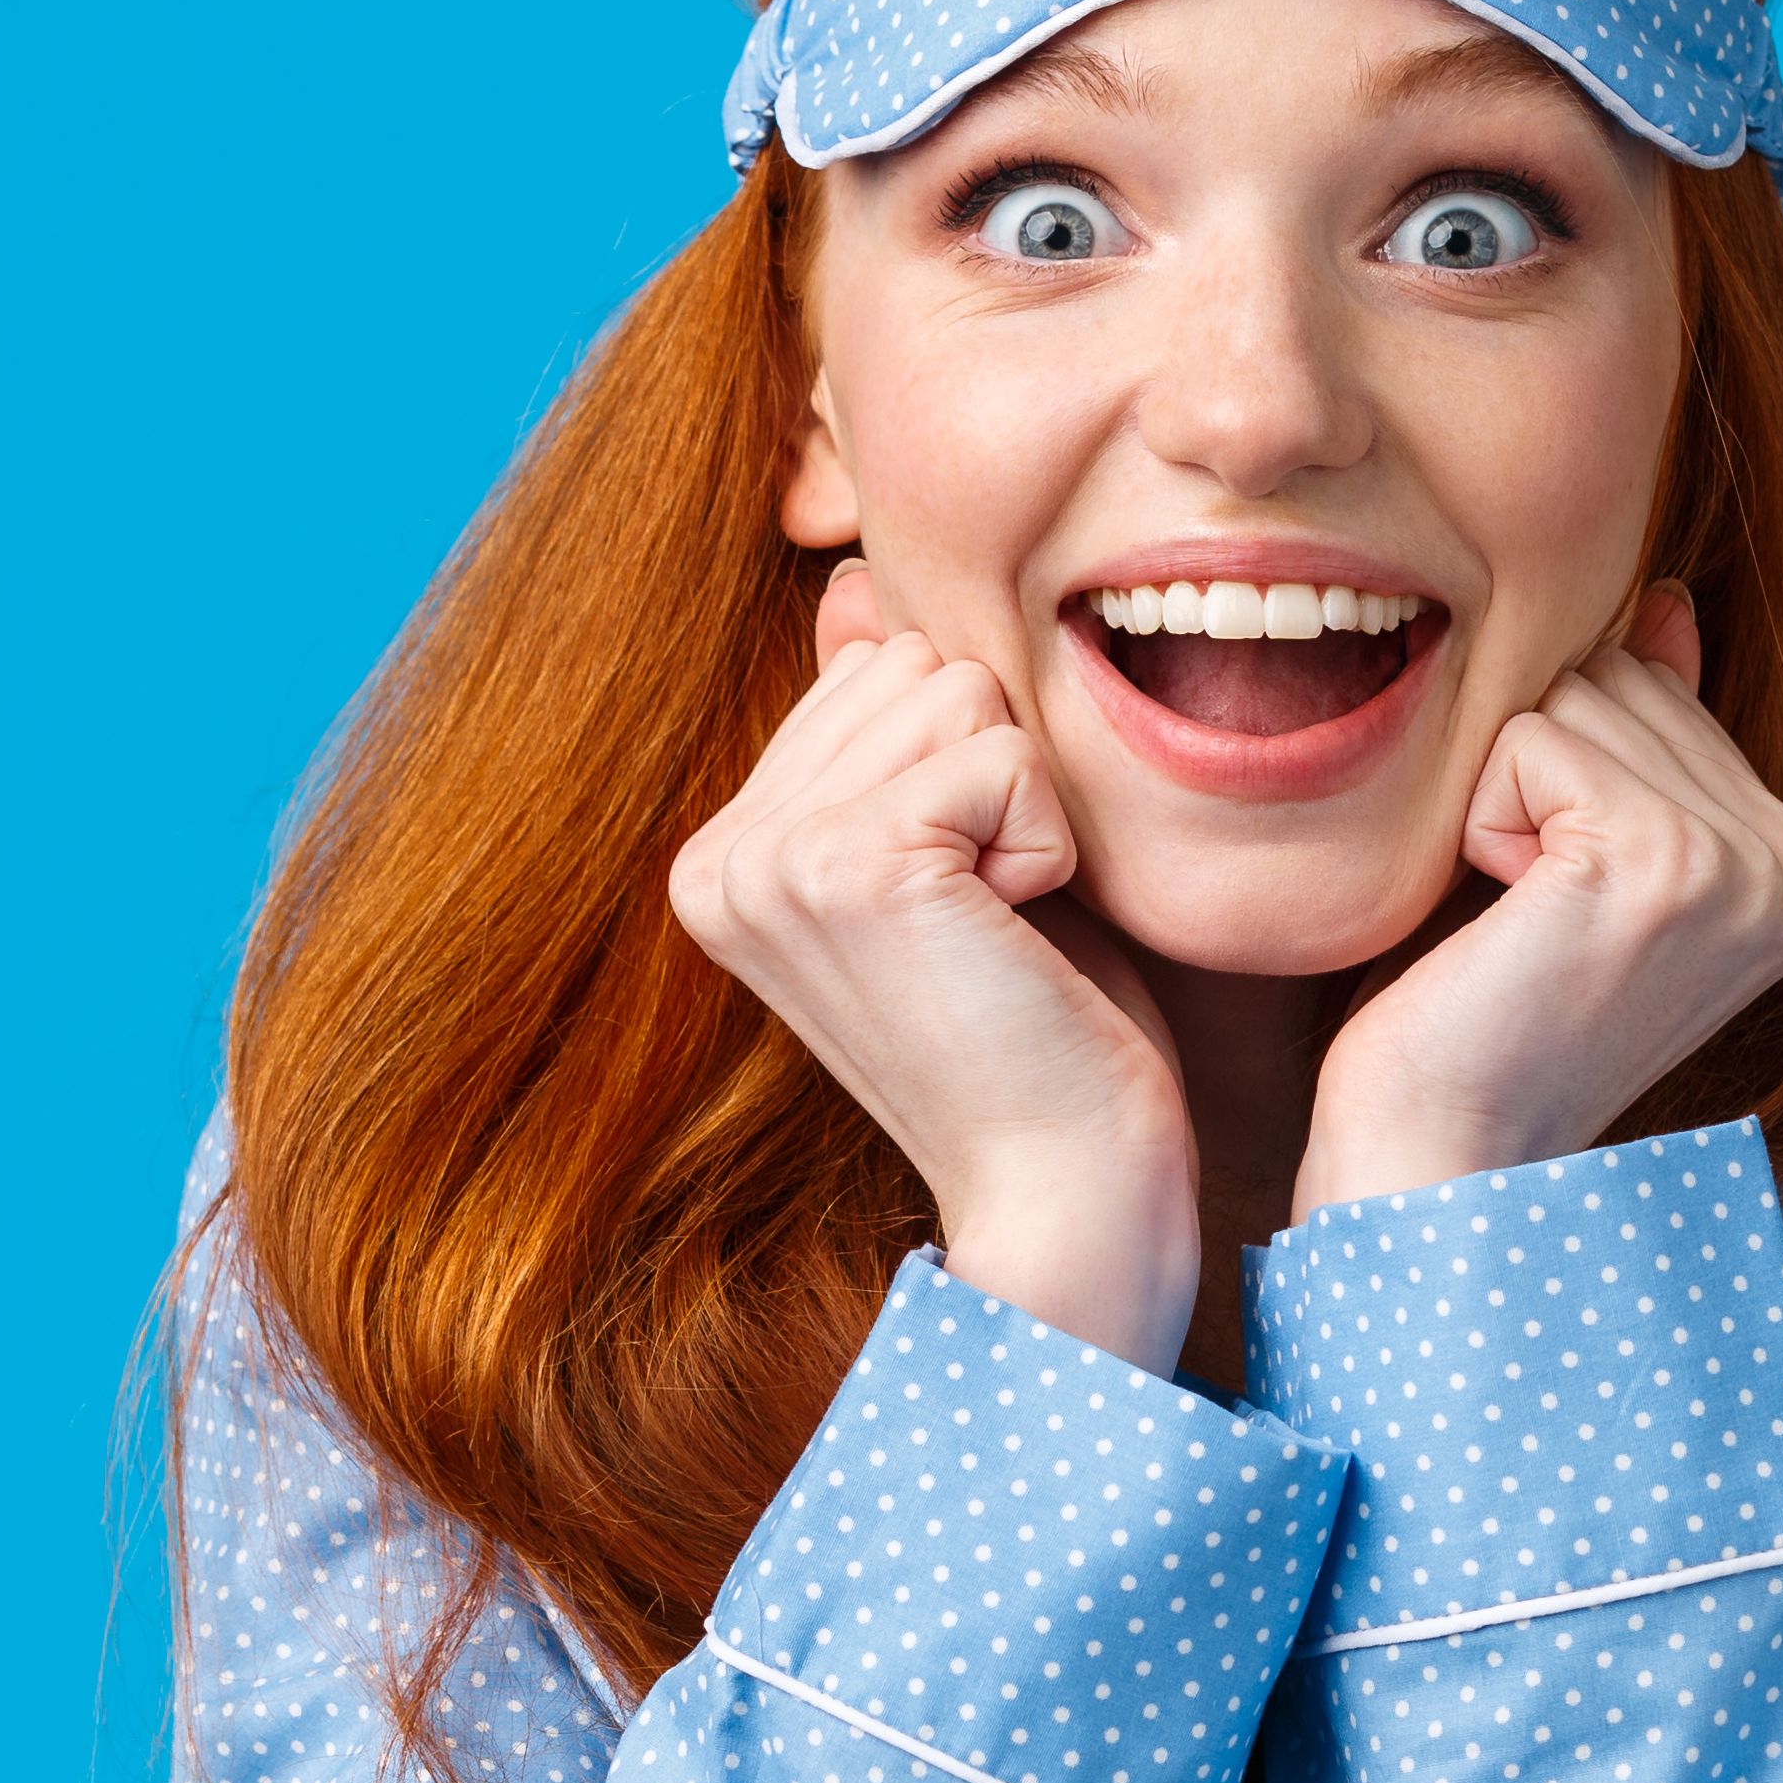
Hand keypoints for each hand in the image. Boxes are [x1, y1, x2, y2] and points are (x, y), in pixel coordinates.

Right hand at [669, 563, 1201, 1366]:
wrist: (1063, 1193)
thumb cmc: (1039, 1033)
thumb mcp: (955, 862)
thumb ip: (887, 740)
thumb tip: (848, 590)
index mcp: (724, 854)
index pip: (879, 670)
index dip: (973, 774)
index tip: (966, 914)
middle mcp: (718, 855)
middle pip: (917, 662)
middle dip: (997, 776)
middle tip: (992, 925)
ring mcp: (770, 859)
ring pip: (961, 692)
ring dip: (1026, 808)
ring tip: (1002, 932)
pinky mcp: (850, 865)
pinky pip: (1003, 753)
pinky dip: (1048, 841)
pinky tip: (1019, 939)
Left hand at [1294, 588, 1782, 1218]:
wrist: (1439, 1158)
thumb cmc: (1483, 1016)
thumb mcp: (1577, 859)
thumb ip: (1648, 738)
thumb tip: (1670, 605)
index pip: (1656, 690)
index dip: (1561, 778)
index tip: (1560, 913)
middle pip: (1619, 675)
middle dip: (1533, 775)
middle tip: (1529, 920)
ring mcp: (1745, 865)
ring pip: (1574, 696)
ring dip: (1500, 797)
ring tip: (1518, 923)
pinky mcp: (1665, 861)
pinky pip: (1532, 739)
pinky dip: (1480, 820)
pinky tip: (1504, 921)